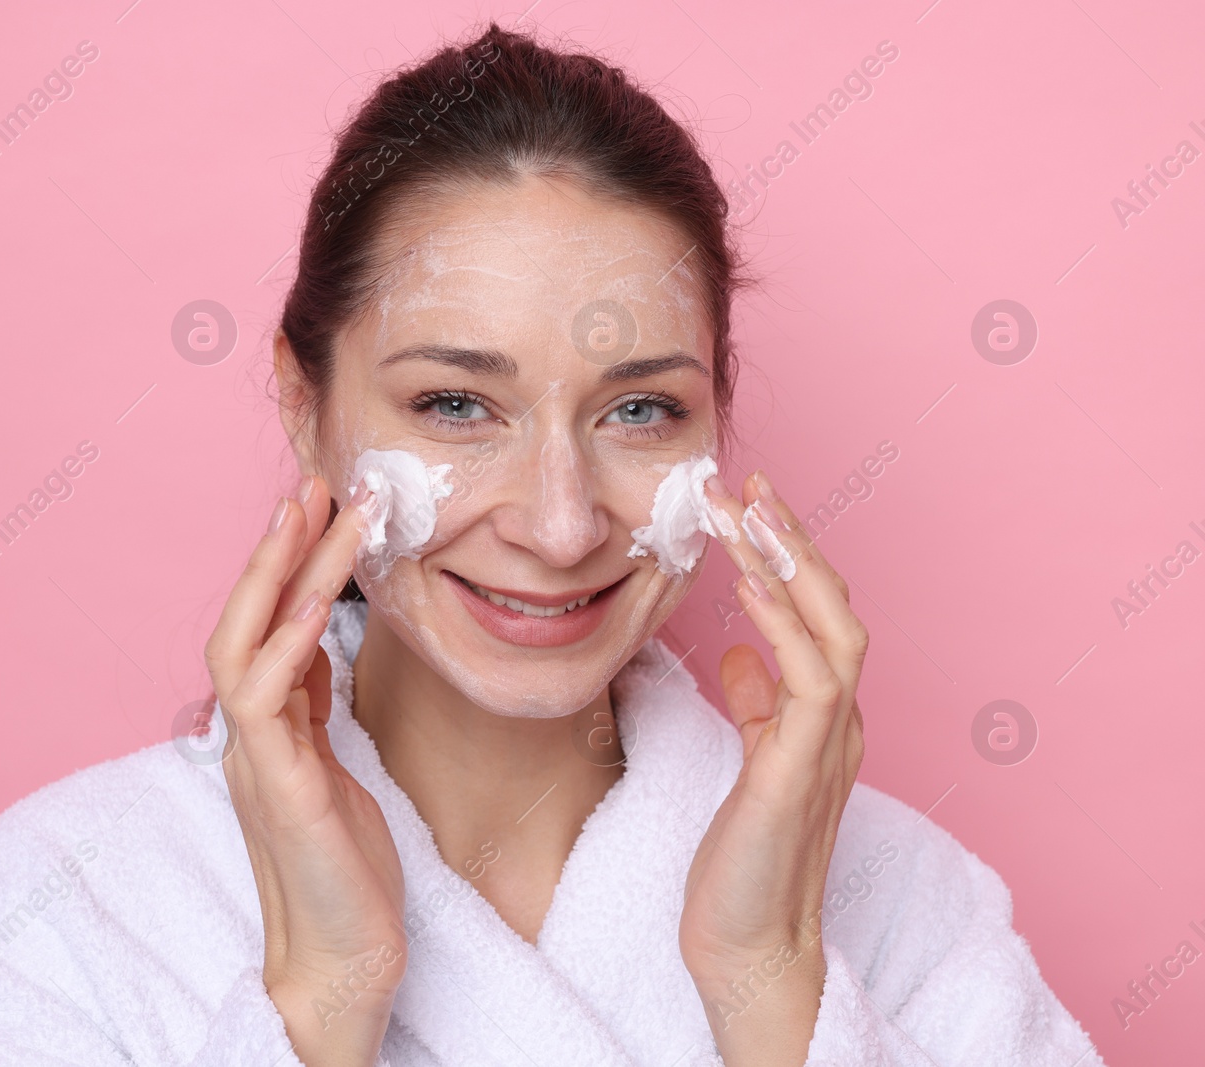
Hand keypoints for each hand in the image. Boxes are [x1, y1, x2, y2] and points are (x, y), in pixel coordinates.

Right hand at [204, 475, 407, 1066]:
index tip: (319, 506)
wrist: (340, 961)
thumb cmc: (344, 868)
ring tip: (315, 511)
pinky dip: (286, 644)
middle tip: (312, 481)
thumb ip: (313, 705)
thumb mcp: (333, 765)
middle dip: (276, 547)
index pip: (265, 625)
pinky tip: (318, 600)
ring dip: (280, 574)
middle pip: (243, 619)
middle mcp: (250, 735)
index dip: (287, 564)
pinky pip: (266, 703)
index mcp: (267, 727)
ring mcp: (257, 761)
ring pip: (245, 644)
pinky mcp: (280, 791)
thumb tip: (312, 639)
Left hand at [678, 470, 868, 1066]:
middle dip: (791, 538)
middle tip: (747, 482)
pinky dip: (782, 624)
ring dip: (790, 564)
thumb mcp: (749, 762)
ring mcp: (826, 744)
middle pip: (832, 605)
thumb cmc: (742, 860)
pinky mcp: (797, 772)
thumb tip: (742, 653)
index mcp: (822, 715)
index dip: (788, 554)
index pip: (816, 613)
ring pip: (832, 628)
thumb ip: (756, 705)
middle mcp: (837, 721)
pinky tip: (747, 585)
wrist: (748, 945)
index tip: (748, 503)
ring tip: (749, 510)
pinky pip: (808, 680)